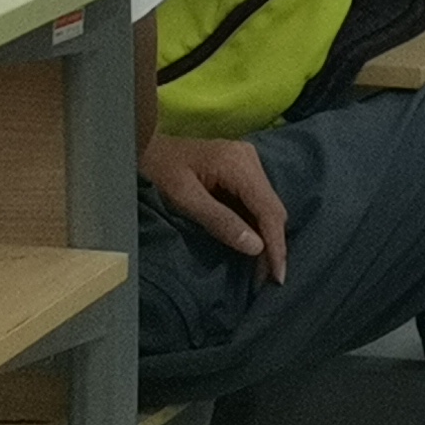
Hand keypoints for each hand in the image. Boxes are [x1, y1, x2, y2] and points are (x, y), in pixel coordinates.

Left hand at [143, 134, 289, 279]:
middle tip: (267, 279)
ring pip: (268, 206)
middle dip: (273, 244)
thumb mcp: (185, 199)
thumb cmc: (161, 171)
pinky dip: (257, 225)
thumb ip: (220, 221)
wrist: (146, 145)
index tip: (278, 277)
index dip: (276, 245)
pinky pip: (257, 201)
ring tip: (262, 269)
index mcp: (239, 164)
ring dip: (266, 237)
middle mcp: (250, 160)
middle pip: (273, 208)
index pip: (268, 209)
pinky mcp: (242, 170)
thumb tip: (256, 247)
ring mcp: (248, 163)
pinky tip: (253, 245)